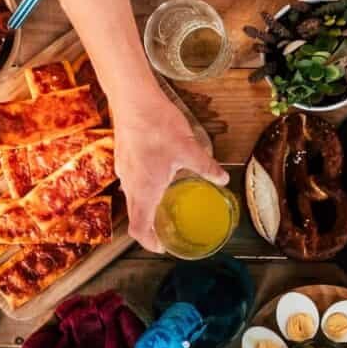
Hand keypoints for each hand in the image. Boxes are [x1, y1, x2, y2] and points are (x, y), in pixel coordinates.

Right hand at [113, 83, 227, 251]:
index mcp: (145, 189)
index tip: (162, 247)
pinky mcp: (122, 156)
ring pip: (131, 197)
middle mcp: (130, 183)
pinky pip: (130, 181)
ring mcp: (123, 169)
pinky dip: (142, 189)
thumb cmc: (158, 127)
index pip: (139, 228)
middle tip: (165, 231)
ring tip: (163, 206)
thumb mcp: (189, 149)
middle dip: (149, 227)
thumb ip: (206, 167)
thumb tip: (223, 180)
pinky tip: (156, 178)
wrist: (132, 100)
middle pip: (135, 215)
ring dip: (145, 207)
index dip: (149, 242)